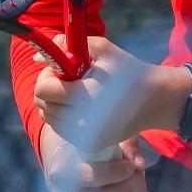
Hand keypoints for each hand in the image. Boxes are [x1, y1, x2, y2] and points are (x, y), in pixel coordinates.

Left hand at [31, 35, 188, 156]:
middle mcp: (84, 120)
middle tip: (68, 80)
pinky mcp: (88, 145)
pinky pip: (60, 130)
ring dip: (54, 104)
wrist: (154, 101)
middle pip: (42, 105)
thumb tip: (37, 58)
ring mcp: (85, 136)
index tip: (61, 70)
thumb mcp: (102, 48)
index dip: (47, 76)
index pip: (43, 89)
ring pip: (48, 119)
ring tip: (75, 93)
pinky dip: (63, 117)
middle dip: (49, 89)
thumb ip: (67, 46)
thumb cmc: (128, 71)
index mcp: (87, 94)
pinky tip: (79, 107)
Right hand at [40, 125, 152, 191]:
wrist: (67, 177)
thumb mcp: (104, 141)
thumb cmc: (88, 154)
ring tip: (141, 183)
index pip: (96, 177)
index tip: (131, 166)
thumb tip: (140, 164)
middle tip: (140, 173)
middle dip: (136, 183)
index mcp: (61, 172)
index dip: (121, 171)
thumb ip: (125, 145)